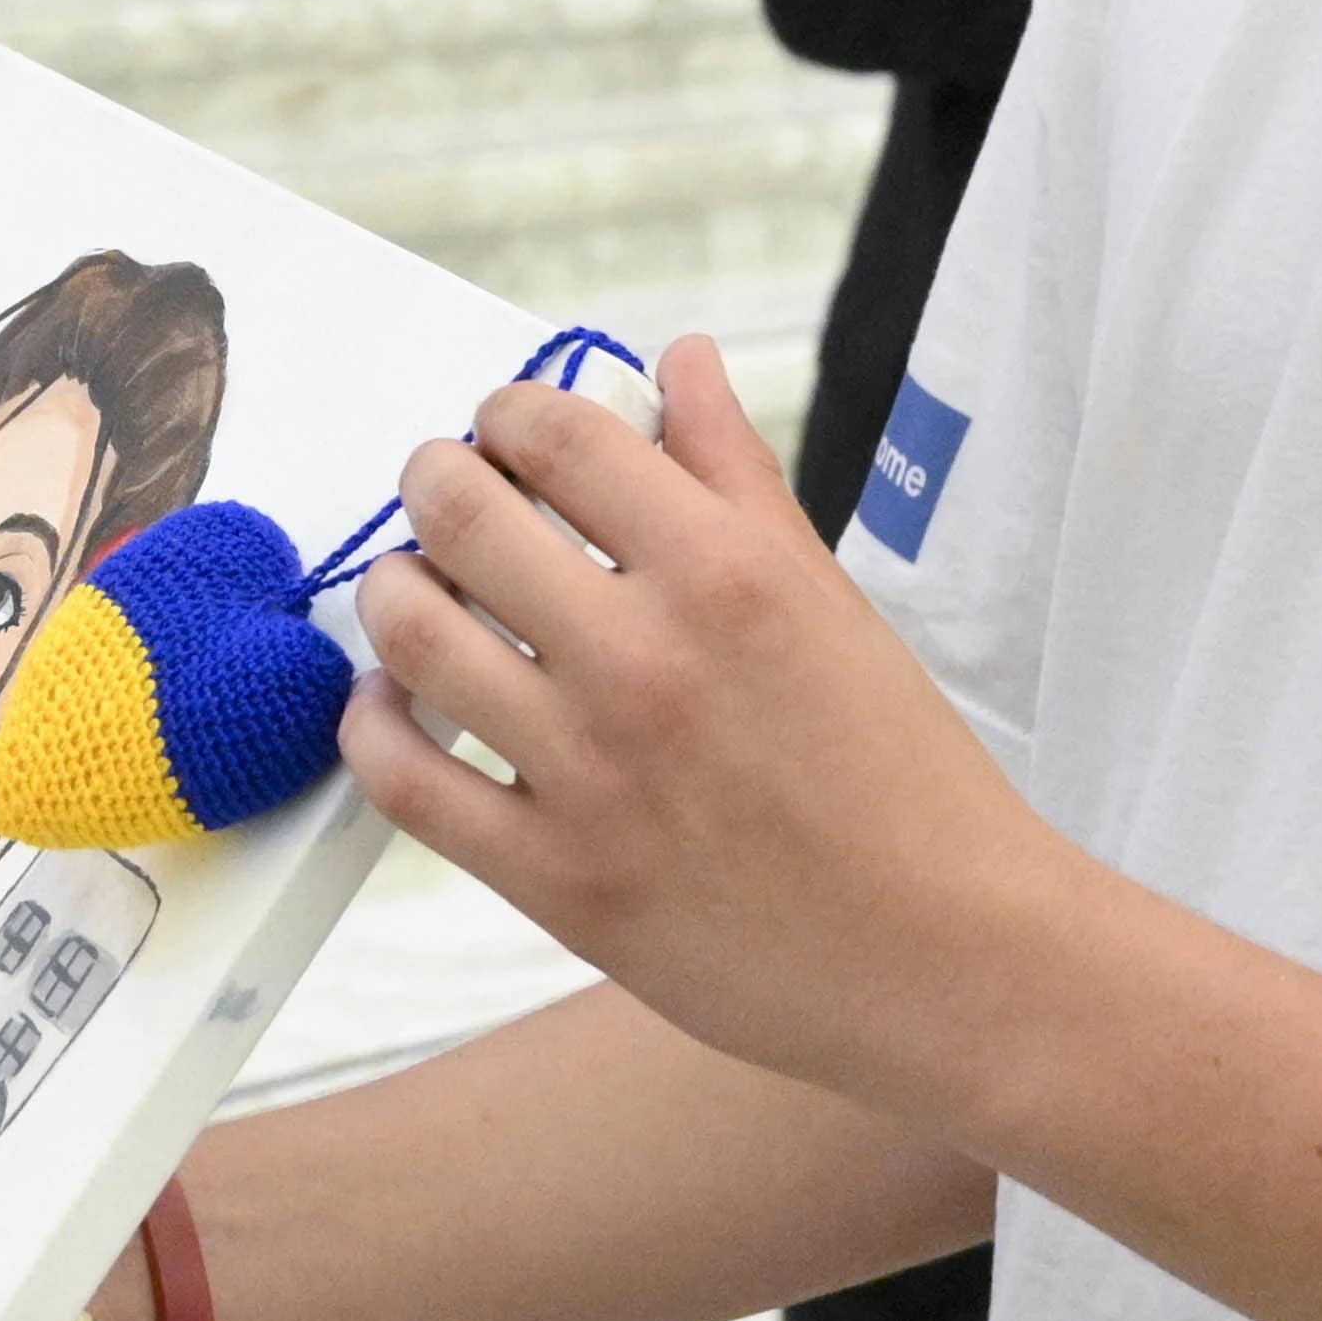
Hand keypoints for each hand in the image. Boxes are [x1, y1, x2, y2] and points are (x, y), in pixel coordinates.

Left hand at [334, 334, 1070, 1136]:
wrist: (946, 958)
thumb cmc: (902, 779)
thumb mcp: (828, 599)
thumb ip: (738, 472)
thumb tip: (680, 362)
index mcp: (725, 571)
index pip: (558, 433)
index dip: (508, 415)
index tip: (507, 433)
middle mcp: (646, 658)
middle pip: (460, 512)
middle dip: (436, 485)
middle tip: (448, 500)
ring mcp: (590, 770)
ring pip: (413, 633)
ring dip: (397, 593)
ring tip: (420, 594)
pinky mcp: (555, 876)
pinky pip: (405, 778)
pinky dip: (375, 726)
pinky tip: (396, 706)